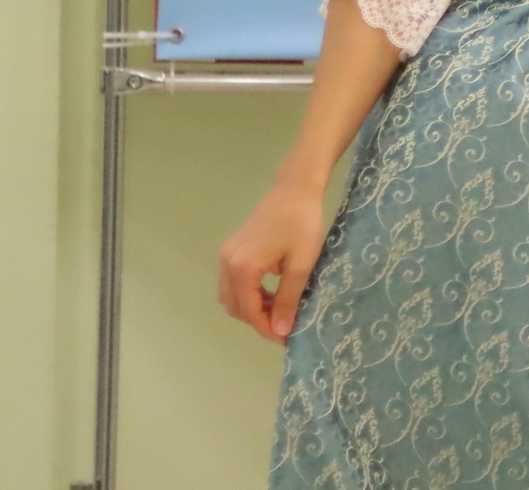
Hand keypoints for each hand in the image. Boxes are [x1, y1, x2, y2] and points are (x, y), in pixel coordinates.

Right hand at [219, 181, 326, 343]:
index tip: (286, 338)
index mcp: (243, 268)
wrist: (295, 190)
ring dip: (251, 307)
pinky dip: (248, 293)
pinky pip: (232, 282)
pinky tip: (271, 291)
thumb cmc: (303, 224)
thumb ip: (289, 298)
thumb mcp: (301, 264)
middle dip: (258, 320)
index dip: (266, 329)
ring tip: (280, 307)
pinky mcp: (231, 250)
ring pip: (230, 296)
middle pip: (235, 307)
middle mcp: (227, 263)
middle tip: (285, 323)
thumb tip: (281, 331)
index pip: (249, 311)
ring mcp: (226, 255)